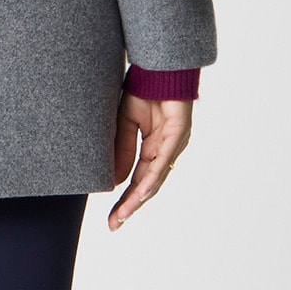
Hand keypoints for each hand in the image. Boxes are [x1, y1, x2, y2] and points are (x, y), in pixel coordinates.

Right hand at [108, 94, 192, 229]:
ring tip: (124, 214)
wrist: (158, 66)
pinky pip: (163, 159)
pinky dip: (152, 176)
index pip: (138, 180)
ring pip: (156, 177)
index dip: (125, 199)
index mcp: (153, 149)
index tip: (112, 219)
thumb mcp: (125, 122)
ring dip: (139, 197)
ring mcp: (173, 143)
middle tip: (114, 224)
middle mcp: (165, 151)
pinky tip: (141, 191)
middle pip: (147, 185)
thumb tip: (117, 181)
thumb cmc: (144, 90)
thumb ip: (122, 150)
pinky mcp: (178, 132)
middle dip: (130, 206)